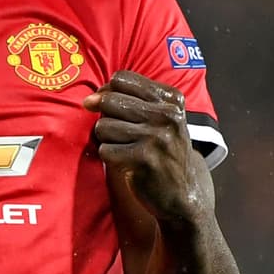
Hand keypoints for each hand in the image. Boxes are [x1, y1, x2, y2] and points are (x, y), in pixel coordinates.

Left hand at [82, 70, 210, 225]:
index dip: (106, 90)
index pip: (122, 78)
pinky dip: (109, 157)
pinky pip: (105, 150)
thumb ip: (132, 101)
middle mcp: (167, 114)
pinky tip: (124, 162)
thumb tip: (90, 99)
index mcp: (171, 99)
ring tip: (123, 148)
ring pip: (103, 126)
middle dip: (103, 116)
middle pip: (109, 100)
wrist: (183, 194)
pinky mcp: (145, 159)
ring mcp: (157, 136)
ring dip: (105, 140)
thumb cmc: (163, 152)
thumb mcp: (162, 119)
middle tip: (115, 133)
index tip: (106, 105)